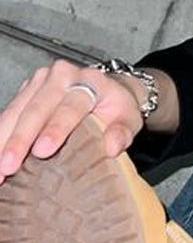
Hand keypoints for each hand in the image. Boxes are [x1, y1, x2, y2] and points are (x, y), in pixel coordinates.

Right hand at [0, 59, 143, 184]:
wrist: (109, 90)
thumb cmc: (118, 108)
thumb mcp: (130, 119)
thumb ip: (123, 132)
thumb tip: (112, 147)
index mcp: (90, 81)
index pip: (70, 107)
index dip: (55, 129)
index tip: (42, 151)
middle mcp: (62, 75)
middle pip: (36, 109)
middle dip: (19, 139)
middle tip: (8, 166)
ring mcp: (40, 80)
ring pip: (16, 111)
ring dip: (2, 141)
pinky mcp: (26, 90)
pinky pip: (8, 113)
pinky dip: (0, 136)